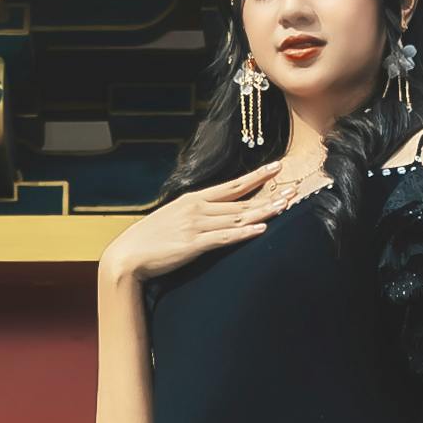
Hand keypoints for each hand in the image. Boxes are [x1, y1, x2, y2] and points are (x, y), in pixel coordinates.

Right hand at [106, 165, 286, 290]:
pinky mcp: (193, 245)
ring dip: (264, 211)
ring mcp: (196, 226)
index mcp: (194, 199)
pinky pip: (225, 237)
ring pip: (238, 217)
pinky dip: (245, 233)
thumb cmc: (150, 238)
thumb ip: (195, 212)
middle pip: (242, 201)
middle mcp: (198, 208)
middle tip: (295, 188)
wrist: (127, 255)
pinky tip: (262, 229)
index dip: (257, 176)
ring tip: (286, 205)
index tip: (277, 167)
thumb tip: (215, 210)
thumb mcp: (174, 217)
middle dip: (270, 194)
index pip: (232, 185)